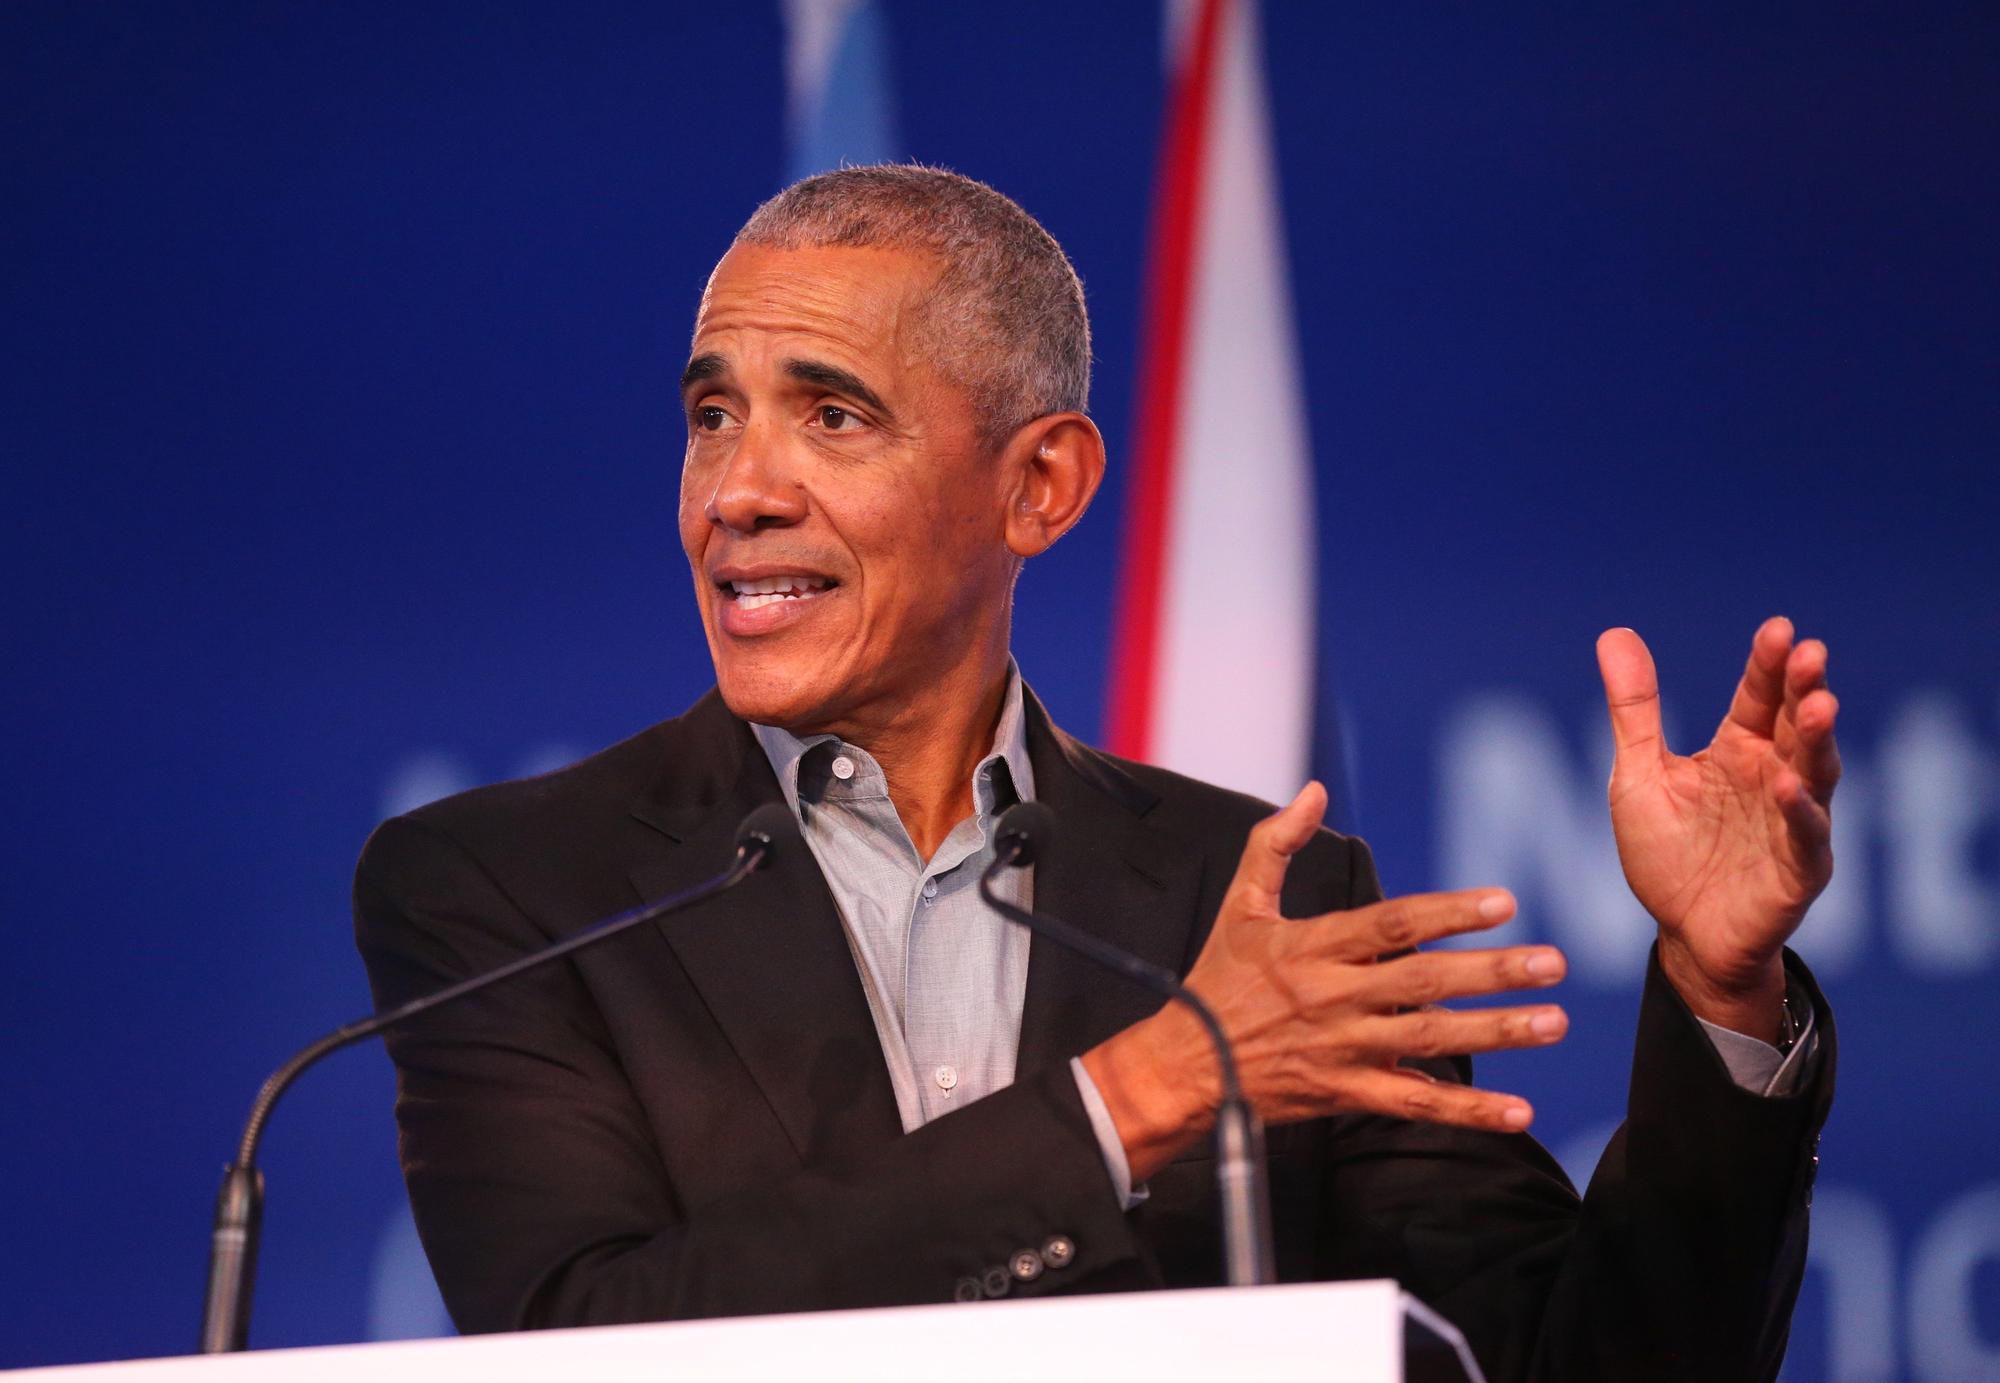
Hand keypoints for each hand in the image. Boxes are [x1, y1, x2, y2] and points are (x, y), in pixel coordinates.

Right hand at [1081, 783, 1568, 1182]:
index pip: (1390, 924)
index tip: (1502, 902)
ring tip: (1551, 1021)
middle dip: (1492, 973)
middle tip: (1552, 963)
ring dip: (1495, 1033)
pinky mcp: (1346, 1094)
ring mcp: (1342, 1050)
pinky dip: (1466, 1112)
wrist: (1184, 1066)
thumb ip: (1276, 844)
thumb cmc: (1217, 982)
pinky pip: (1413, 1105)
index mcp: (1311, 947)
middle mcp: (1332, 998)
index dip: (1448, 913)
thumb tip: (1313, 792)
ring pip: (1428, 1042)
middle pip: (1423, 982)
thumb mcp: (1239, 905)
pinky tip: (1515, 1112)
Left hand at [1596, 619, 1840, 1038]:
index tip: (1780, 627)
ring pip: (1814, 772)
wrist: (1683, 936)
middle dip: (1806, 688)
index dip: (1769, 664)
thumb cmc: (1666, 854)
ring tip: (1820, 704)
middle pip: (1796, 725)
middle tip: (1811, 653)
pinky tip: (1787, 787)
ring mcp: (1793, 822)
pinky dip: (1798, 812)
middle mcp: (1774, 778)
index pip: (1759, 697)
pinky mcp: (1799, 869)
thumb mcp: (1638, 775)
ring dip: (1818, 740)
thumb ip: (1635, 710)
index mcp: (1739, 751)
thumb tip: (1614, 632)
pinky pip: (1803, 837)